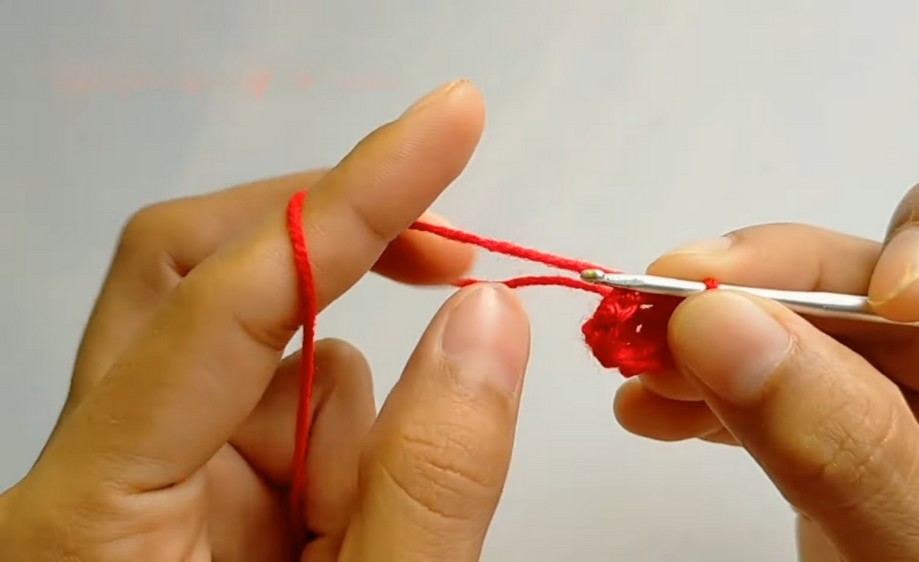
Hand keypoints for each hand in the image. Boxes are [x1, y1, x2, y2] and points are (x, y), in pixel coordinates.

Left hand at [0, 80, 531, 560]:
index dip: (350, 202)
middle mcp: (92, 475)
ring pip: (251, 352)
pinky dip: (341, 443)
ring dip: (345, 409)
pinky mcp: (182, 491)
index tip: (446, 125)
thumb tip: (485, 319)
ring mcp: (136, 480)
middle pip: (185, 271)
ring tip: (372, 523)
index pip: (217, 303)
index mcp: (92, 515)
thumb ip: (429, 482)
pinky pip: (273, 406)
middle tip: (447, 258)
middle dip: (328, 245)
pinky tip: (350, 525)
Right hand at [615, 163, 918, 560]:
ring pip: (806, 329)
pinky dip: (708, 395)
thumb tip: (719, 325)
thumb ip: (845, 449)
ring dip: (713, 338)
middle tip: (667, 298)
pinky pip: (775, 390)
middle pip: (878, 275)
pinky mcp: (847, 443)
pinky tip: (651, 409)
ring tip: (636, 359)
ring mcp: (913, 409)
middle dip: (766, 286)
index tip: (882, 294)